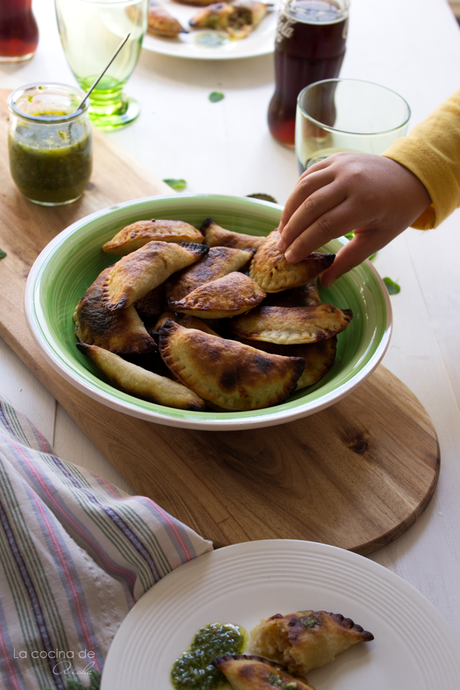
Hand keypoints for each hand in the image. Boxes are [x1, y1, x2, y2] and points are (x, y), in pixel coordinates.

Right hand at [277, 152, 431, 286]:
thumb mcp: (377, 240)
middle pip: (310, 207)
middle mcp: (351, 180)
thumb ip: (349, 259)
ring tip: (282, 231)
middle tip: (281, 248)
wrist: (408, 176)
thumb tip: (325, 281)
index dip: (304, 243)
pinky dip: (296, 194)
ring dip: (288, 211)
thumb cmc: (394, 212)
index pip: (326, 226)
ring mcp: (342, 165)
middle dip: (292, 230)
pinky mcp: (335, 158)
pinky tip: (291, 212)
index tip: (291, 258)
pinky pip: (308, 176)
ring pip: (304, 188)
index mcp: (366, 203)